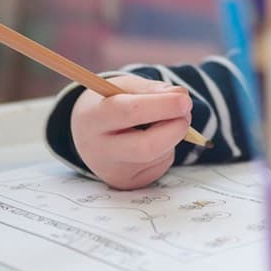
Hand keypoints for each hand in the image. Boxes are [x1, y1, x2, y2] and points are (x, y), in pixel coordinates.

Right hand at [71, 74, 194, 189]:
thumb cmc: (109, 103)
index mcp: (95, 118)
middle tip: (186, 113)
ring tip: (158, 122)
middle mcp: (100, 150)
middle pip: (146, 147)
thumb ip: (150, 89)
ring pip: (157, 155)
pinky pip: (159, 164)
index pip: (130, 112)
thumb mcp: (123, 87)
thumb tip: (181, 97)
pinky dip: (166, 148)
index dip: (162, 106)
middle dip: (175, 129)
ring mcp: (113, 171)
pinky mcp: (127, 183)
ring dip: (171, 135)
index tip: (185, 99)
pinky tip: (149, 140)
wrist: (85, 133)